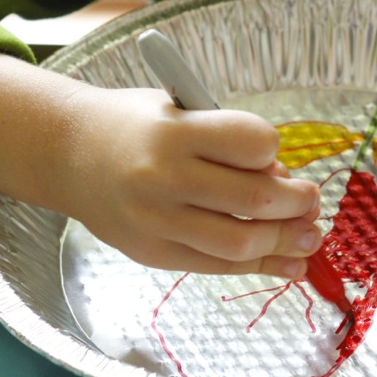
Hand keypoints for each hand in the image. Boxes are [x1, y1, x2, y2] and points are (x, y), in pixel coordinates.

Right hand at [0, 53, 321, 277]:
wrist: (66, 154)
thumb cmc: (135, 124)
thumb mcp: (178, 109)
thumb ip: (226, 140)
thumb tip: (282, 180)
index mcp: (173, 131)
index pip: (252, 143)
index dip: (273, 149)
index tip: (272, 152)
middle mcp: (163, 178)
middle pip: (255, 200)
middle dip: (297, 202)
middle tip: (310, 199)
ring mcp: (156, 222)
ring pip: (241, 244)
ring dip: (287, 241)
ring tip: (309, 233)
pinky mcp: (153, 253)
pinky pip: (217, 267)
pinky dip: (262, 267)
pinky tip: (290, 263)